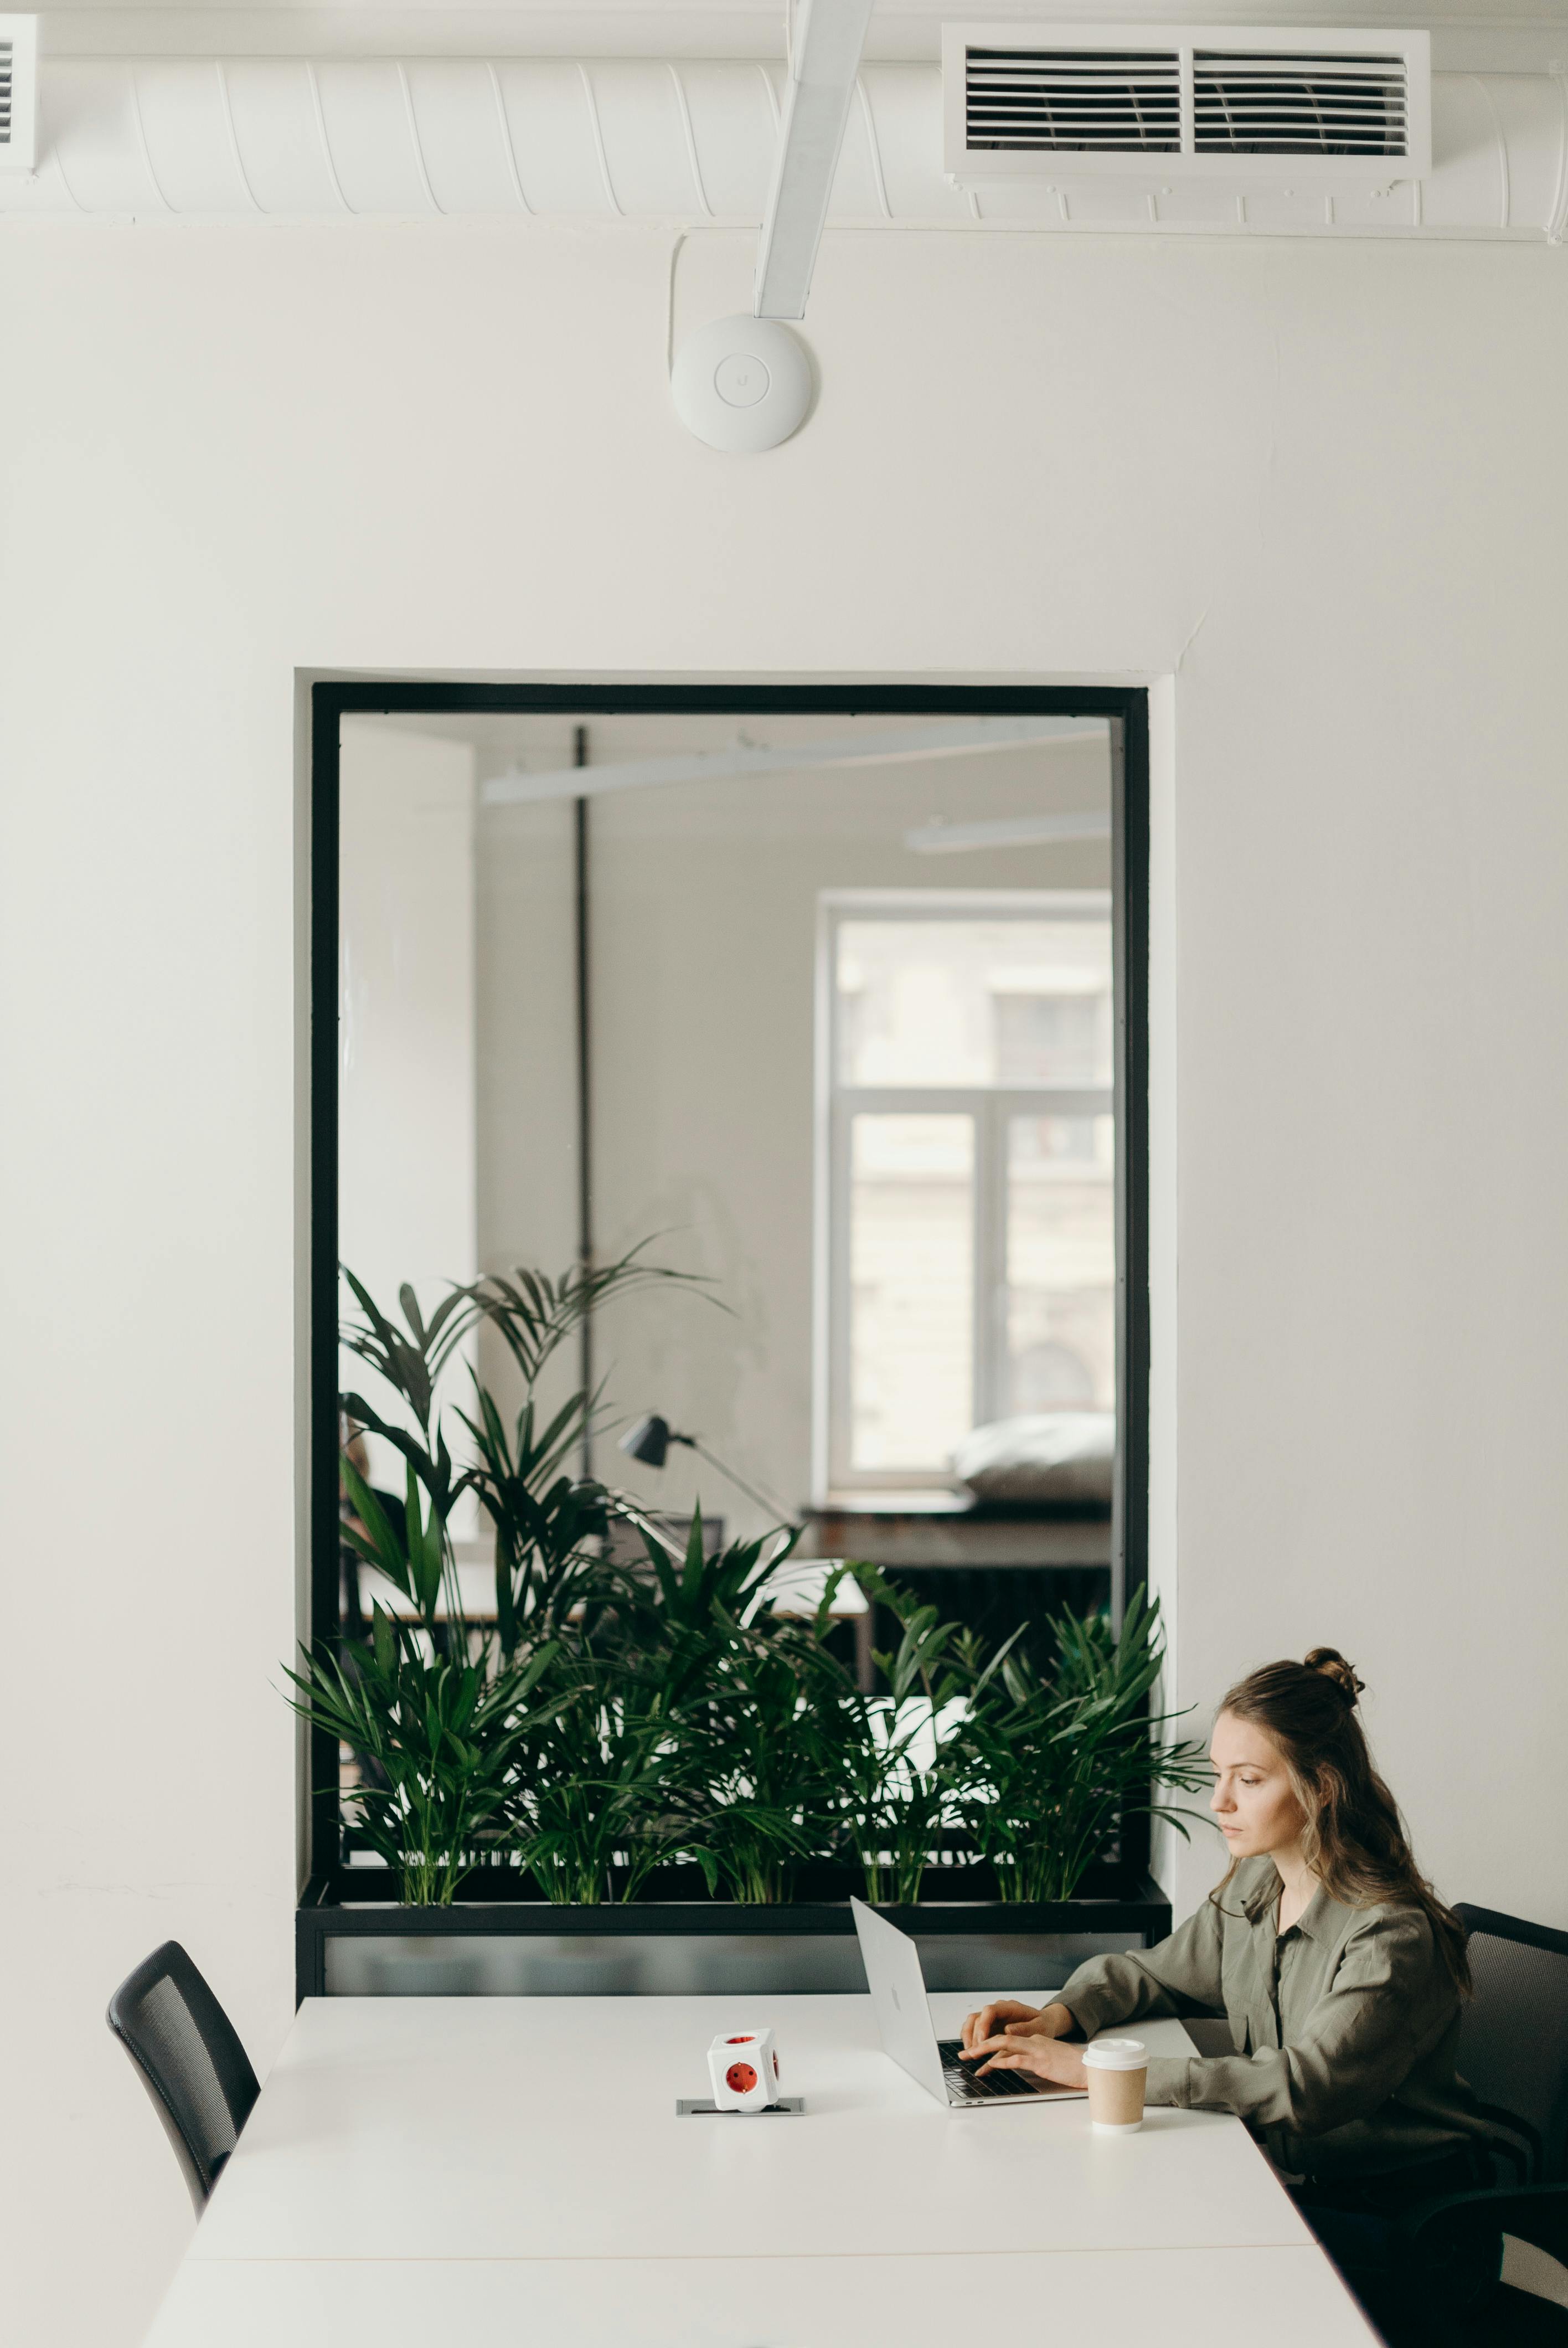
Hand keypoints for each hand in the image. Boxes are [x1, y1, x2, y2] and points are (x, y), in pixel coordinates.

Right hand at [959, 1998, 1071, 2053]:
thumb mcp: (1039, 2027)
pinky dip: (970, 2041)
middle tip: (973, 2052)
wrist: (1044, 2024)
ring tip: (969, 2054)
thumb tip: (1008, 2029)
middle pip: (977, 2017)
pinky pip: (974, 2032)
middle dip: (972, 2035)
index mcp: (1009, 2007)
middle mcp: (997, 2011)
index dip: (983, 2025)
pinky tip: (970, 2052)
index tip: (982, 2040)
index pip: (989, 2011)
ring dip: (968, 2038)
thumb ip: (1024, 2028)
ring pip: (972, 2023)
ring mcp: (992, 2019)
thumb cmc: (1042, 2024)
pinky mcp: (990, 2029)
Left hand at [969, 2033, 1088, 2092]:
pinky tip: (992, 2064)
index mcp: (1034, 2039)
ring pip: (1005, 2045)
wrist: (1088, 2066)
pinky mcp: (1040, 2061)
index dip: (988, 2044)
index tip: (975, 2051)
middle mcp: (1032, 2041)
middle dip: (980, 2045)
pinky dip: (1002, 2061)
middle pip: (1001, 2038)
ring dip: (985, 2050)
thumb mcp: (1049, 2058)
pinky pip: (1017, 2059)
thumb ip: (1034, 2057)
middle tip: (965, 2053)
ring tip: (971, 2056)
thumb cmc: (1071, 2065)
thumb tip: (1018, 2062)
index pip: (1006, 2039)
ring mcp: (1036, 2050)